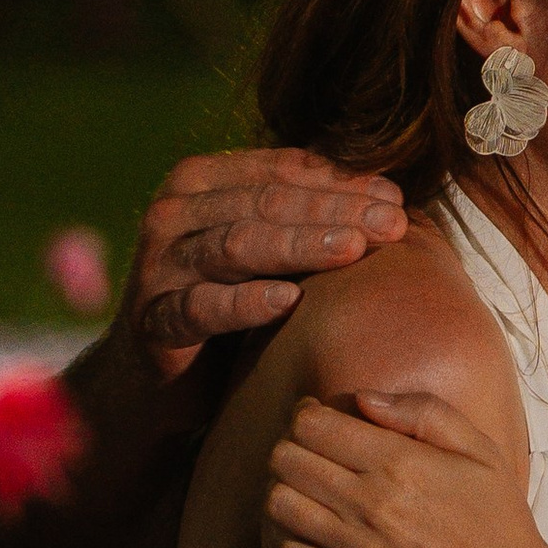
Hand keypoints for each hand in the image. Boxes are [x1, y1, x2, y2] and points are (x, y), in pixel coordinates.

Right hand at [125, 149, 407, 373]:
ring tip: (353, 248)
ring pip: (236, 246)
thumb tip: (388, 193)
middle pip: (264, 203)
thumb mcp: (263, 250)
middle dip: (333, 210)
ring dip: (299, 245)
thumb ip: (303, 216)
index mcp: (200, 181)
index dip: (340, 180)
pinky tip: (288, 301)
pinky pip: (201, 308)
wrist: (155, 377)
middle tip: (391, 223)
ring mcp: (157, 266)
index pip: (279, 171)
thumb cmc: (226, 300)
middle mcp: (173, 213)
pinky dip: (245, 303)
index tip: (395, 196)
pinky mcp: (152, 320)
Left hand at [268, 390, 547, 547]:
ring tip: (308, 493)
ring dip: (285, 491)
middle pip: (285, 460)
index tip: (316, 421)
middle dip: (290, 449)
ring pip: (278, 505)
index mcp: (400, 464)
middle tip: (310, 456)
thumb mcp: (481, 453)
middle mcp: (369, 505)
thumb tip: (364, 399)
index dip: (305, 417)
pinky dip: (292, 538)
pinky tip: (315, 533)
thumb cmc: (500, 524)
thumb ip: (424, 413)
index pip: (312, 426)